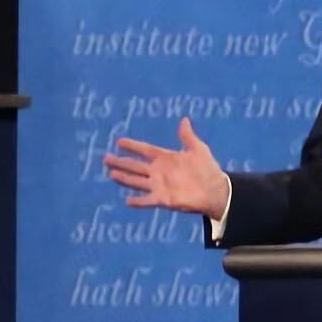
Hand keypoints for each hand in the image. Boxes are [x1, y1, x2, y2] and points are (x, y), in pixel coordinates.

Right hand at [104, 117, 230, 217]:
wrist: (216, 189)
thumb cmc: (208, 169)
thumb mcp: (198, 149)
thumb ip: (188, 136)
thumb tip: (184, 119)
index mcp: (166, 158)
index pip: (145, 150)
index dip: (133, 146)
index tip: (119, 141)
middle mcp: (159, 171)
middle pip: (135, 166)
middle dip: (121, 162)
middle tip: (105, 158)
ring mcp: (159, 185)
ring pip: (137, 181)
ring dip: (125, 178)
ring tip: (112, 174)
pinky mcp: (163, 199)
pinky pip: (148, 200)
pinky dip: (138, 201)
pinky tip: (127, 201)